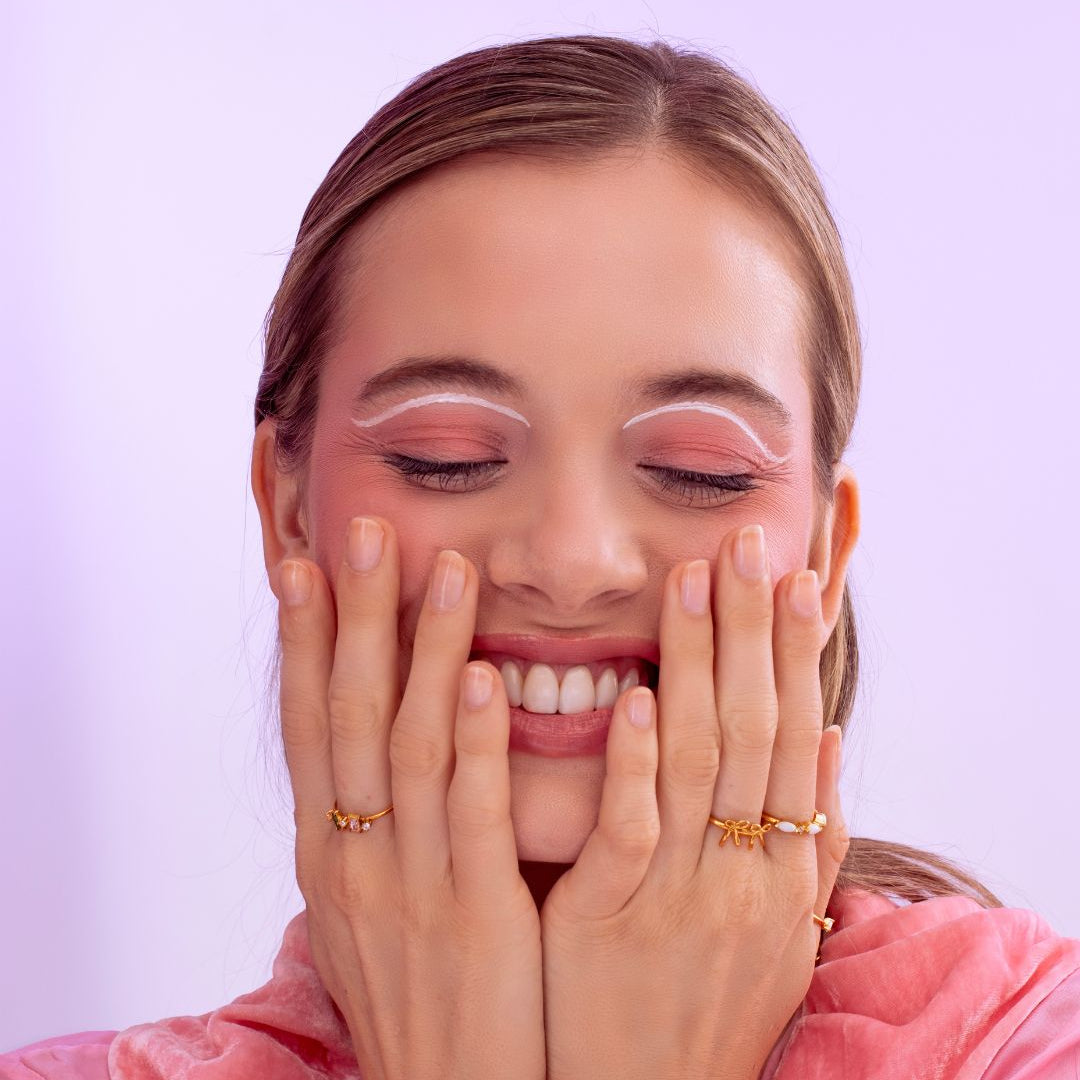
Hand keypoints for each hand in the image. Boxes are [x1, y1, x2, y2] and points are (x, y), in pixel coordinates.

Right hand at [273, 516, 544, 1079]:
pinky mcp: (473, 915)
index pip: (308, 725)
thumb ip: (372, 831)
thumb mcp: (371, 909)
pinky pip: (471, 813)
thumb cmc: (416, 995)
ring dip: (425, 651)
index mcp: (329, 851)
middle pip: (350, 714)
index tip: (302, 566)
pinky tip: (479, 679)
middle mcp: (355, 855)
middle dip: (356, 618)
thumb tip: (369, 763)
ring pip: (410, 745)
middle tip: (366, 531)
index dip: (303, 643)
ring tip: (444, 569)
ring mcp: (409, 883)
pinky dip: (472, 742)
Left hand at [539, 523, 849, 1079]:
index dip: (795, 655)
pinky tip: (636, 698)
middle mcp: (746, 875)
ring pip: (697, 762)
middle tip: (745, 544)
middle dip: (750, 632)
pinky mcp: (612, 920)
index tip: (793, 577)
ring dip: (695, 666)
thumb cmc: (708, 1003)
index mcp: (784, 870)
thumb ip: (811, 839)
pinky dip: (638, 764)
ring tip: (690, 582)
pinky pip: (632, 832)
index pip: (797, 738)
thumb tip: (835, 742)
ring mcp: (682, 896)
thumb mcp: (780, 931)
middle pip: (754, 731)